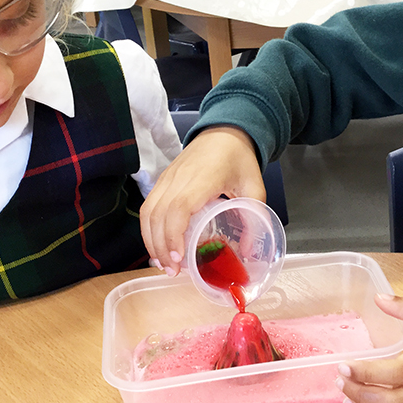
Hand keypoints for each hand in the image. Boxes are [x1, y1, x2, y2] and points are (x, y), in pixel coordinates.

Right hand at [140, 125, 264, 273]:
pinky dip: (149, 228)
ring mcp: (167, 178)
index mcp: (203, 178)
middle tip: (173, 271)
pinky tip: (158, 246)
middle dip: (161, 247)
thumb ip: (254, 217)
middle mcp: (179, 178)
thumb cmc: (239, 158)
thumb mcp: (254, 186)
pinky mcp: (163, 180)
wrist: (225, 131)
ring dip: (151, 240)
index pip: (178, 207)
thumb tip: (248, 251)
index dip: (174, 235)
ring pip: (148, 211)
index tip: (179, 259)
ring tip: (164, 264)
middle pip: (158, 214)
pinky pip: (148, 206)